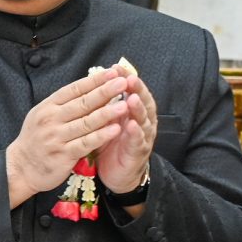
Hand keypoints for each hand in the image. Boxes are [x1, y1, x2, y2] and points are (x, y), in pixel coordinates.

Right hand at [6, 67, 131, 204]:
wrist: (20, 167)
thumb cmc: (37, 139)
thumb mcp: (43, 116)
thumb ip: (64, 104)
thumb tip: (91, 88)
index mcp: (48, 107)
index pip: (74, 89)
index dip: (94, 81)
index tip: (112, 72)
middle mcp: (51, 120)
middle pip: (82, 103)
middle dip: (104, 92)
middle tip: (123, 82)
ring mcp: (56, 137)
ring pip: (86, 123)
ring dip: (107, 113)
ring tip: (124, 105)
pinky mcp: (63, 155)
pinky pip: (86, 143)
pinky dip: (101, 136)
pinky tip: (115, 130)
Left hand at [98, 72, 157, 196]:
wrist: (117, 174)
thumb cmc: (112, 143)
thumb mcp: (108, 121)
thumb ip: (107, 105)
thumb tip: (99, 82)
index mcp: (133, 112)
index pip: (132, 91)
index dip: (126, 79)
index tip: (116, 67)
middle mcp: (142, 121)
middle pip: (142, 101)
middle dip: (136, 89)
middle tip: (129, 78)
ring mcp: (143, 136)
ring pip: (143, 120)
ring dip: (138, 108)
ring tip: (132, 98)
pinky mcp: (139, 152)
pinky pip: (138, 141)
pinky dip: (136, 133)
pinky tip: (131, 125)